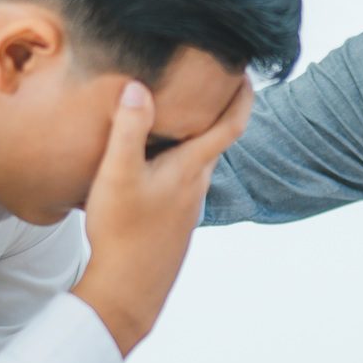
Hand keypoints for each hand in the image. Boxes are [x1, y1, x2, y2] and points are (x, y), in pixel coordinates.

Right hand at [72, 78, 251, 354]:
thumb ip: (128, 129)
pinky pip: (181, 181)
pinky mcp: (174, 223)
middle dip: (214, 110)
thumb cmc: (123, 233)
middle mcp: (197, 186)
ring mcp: (187, 207)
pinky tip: (149, 162)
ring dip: (192, 138)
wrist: (128, 292)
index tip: (244, 70)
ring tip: (172, 115)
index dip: (243, 95)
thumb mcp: (118, 174)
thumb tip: (139, 86)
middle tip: (203, 81)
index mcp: (191, 168)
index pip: (231, 124)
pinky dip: (175, 161)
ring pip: (196, 162)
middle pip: (215, 140)